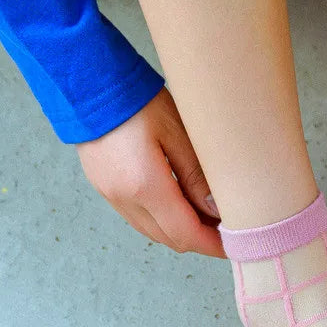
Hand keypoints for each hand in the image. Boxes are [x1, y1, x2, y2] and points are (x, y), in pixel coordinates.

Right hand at [77, 87, 224, 256]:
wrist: (88, 81)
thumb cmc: (138, 101)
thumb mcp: (178, 134)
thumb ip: (197, 178)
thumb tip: (217, 213)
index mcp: (145, 186)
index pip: (187, 233)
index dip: (213, 245)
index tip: (237, 245)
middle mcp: (125, 198)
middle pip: (171, 239)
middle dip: (201, 241)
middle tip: (229, 230)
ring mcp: (111, 196)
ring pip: (154, 233)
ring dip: (182, 233)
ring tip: (208, 219)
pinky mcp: (105, 189)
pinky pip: (139, 220)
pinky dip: (163, 222)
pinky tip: (181, 207)